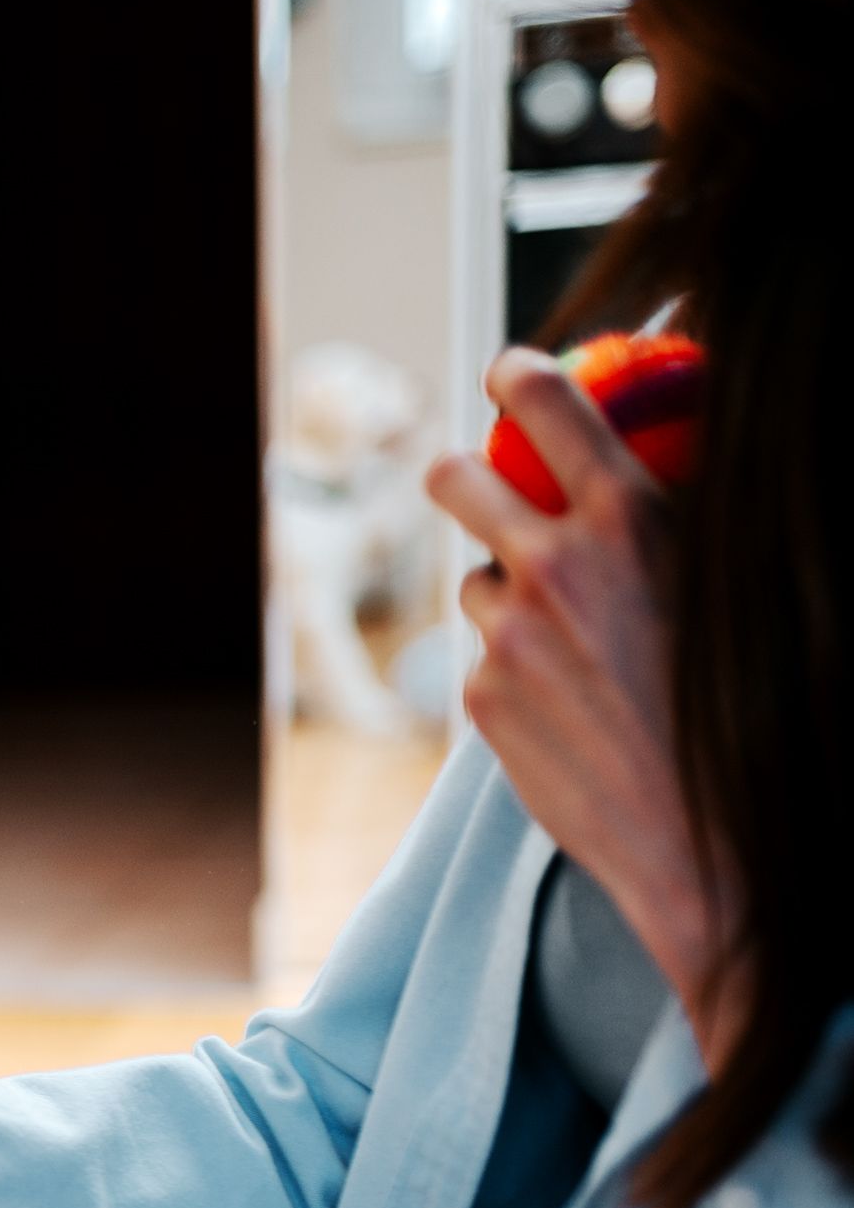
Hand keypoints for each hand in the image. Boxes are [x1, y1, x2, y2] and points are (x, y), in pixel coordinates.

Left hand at [426, 347, 733, 1054]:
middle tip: (482, 481)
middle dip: (463, 471)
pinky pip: (487, 652)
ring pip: (478, 579)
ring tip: (579, 635)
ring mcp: (509, 635)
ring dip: (510, 589)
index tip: (511, 372)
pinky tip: (575, 700)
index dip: (517, 374)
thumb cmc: (755, 704)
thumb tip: (680, 437)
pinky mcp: (483, 698)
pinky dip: (518, 660)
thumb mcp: (738, 577)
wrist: (713, 836)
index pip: (546, 401)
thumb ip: (689, 504)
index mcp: (630, 520)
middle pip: (454, 477)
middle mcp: (554, 567)